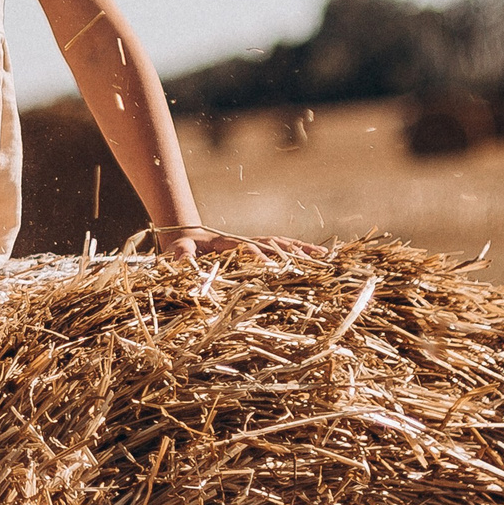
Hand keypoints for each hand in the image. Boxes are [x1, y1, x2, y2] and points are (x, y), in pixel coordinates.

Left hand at [161, 226, 324, 260]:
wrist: (186, 237)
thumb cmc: (181, 246)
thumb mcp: (177, 249)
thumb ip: (180, 255)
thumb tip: (181, 261)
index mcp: (229, 242)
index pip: (247, 247)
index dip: (258, 256)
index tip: (269, 266)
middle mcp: (246, 241)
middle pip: (272, 244)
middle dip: (290, 252)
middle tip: (311, 262)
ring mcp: (253, 245)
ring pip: (282, 246)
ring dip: (302, 251)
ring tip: (326, 257)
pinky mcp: (257, 252)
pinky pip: (281, 251)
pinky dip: (300, 254)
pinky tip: (319, 258)